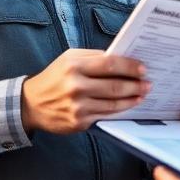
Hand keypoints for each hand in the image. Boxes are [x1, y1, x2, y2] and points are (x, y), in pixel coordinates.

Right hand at [21, 50, 149, 133]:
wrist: (31, 104)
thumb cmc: (54, 78)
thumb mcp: (69, 59)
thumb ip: (94, 58)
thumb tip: (122, 58)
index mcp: (74, 66)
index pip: (110, 64)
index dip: (130, 66)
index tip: (143, 68)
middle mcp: (76, 86)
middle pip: (115, 86)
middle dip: (136, 84)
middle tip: (149, 83)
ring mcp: (78, 106)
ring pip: (114, 103)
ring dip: (132, 99)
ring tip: (143, 93)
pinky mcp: (79, 122)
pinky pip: (106, 115)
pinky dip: (120, 110)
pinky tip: (129, 105)